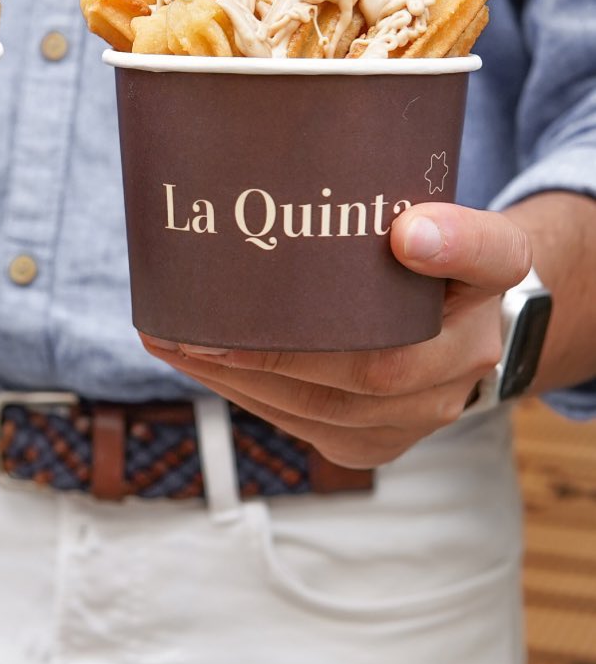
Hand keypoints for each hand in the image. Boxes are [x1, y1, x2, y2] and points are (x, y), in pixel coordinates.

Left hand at [139, 203, 531, 468]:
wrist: (459, 327)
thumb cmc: (435, 260)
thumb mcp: (450, 219)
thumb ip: (450, 222)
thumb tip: (410, 233)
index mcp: (493, 280)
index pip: (483, 257)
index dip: (448, 248)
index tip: (403, 235)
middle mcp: (463, 361)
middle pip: (366, 368)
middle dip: (264, 351)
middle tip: (186, 324)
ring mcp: (419, 414)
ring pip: (320, 407)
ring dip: (234, 377)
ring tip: (169, 341)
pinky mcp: (373, 444)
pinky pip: (304, 424)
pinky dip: (245, 394)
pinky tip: (201, 366)